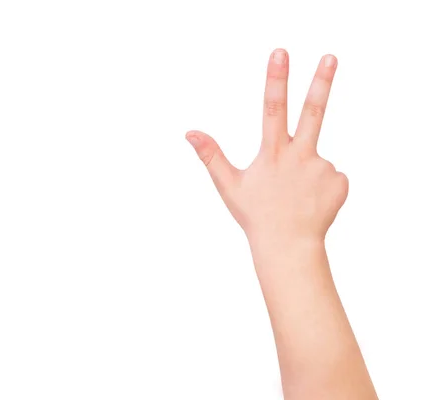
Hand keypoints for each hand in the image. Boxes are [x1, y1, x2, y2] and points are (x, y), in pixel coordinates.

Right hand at [186, 49, 347, 244]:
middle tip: (331, 57)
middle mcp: (300, 156)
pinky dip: (321, 184)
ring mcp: (323, 168)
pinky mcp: (340, 181)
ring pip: (315, 156)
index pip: (272, 108)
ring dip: (306, 170)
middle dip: (321, 82)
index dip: (276, 79)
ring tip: (295, 197)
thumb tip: (189, 132)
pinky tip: (310, 201)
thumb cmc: (255, 216)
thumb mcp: (228, 185)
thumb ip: (211, 155)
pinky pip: (331, 174)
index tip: (280, 54)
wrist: (289, 247)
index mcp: (272, 153)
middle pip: (313, 112)